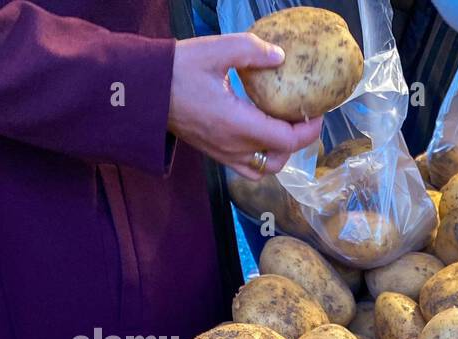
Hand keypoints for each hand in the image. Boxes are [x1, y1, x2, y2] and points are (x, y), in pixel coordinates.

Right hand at [168, 34, 323, 180]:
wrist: (140, 89)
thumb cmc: (176, 69)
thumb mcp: (214, 50)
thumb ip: (250, 51)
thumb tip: (280, 56)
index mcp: (237, 125)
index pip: (286, 140)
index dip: (309, 130)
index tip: (317, 111)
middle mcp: (232, 147)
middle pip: (280, 159)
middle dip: (298, 142)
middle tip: (303, 117)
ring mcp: (222, 154)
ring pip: (264, 168)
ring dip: (280, 152)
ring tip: (284, 126)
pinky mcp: (214, 153)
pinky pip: (247, 168)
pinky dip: (262, 158)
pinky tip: (261, 134)